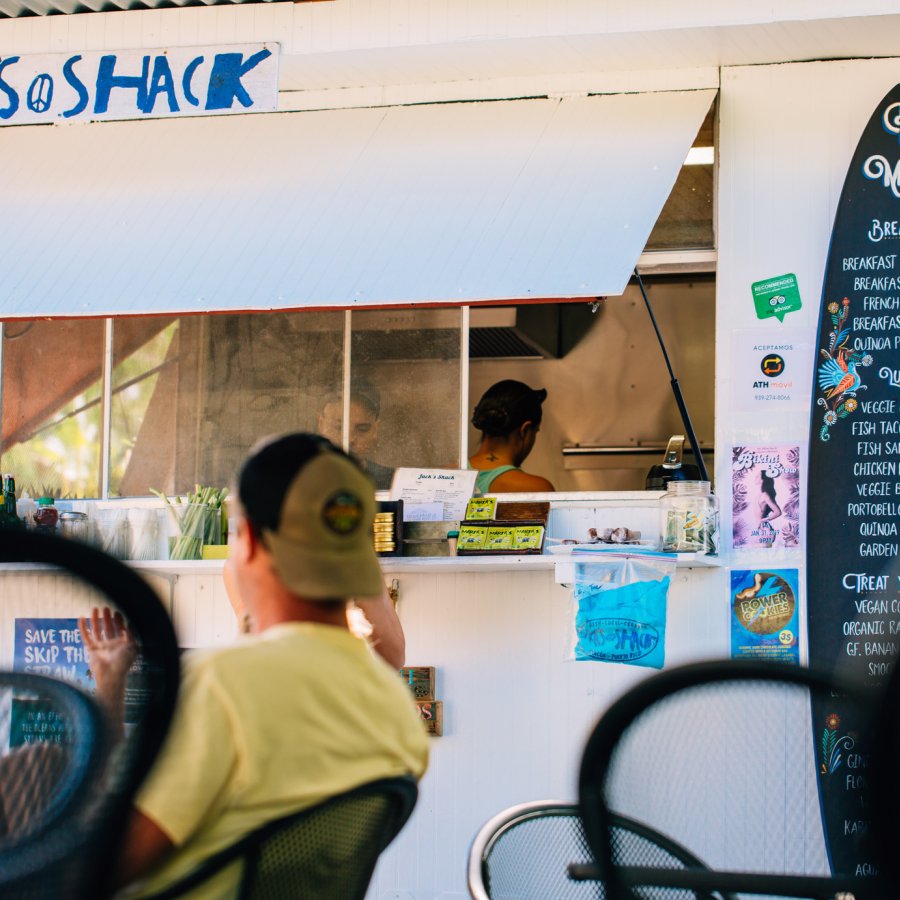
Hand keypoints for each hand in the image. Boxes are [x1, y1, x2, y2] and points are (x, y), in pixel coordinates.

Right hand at [79, 607, 137, 733]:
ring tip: (95, 609)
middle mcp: (111, 644)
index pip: (120, 628)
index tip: (117, 612)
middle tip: (105, 608)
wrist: (111, 676)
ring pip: (97, 630)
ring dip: (95, 620)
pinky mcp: (91, 650)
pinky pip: (86, 637)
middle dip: (107, 618)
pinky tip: (81, 618)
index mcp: (122, 644)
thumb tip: (130, 623)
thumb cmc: (124, 663)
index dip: (119, 620)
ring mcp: (100, 647)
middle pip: (108, 628)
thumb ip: (131, 634)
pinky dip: (83, 628)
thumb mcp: (132, 646)